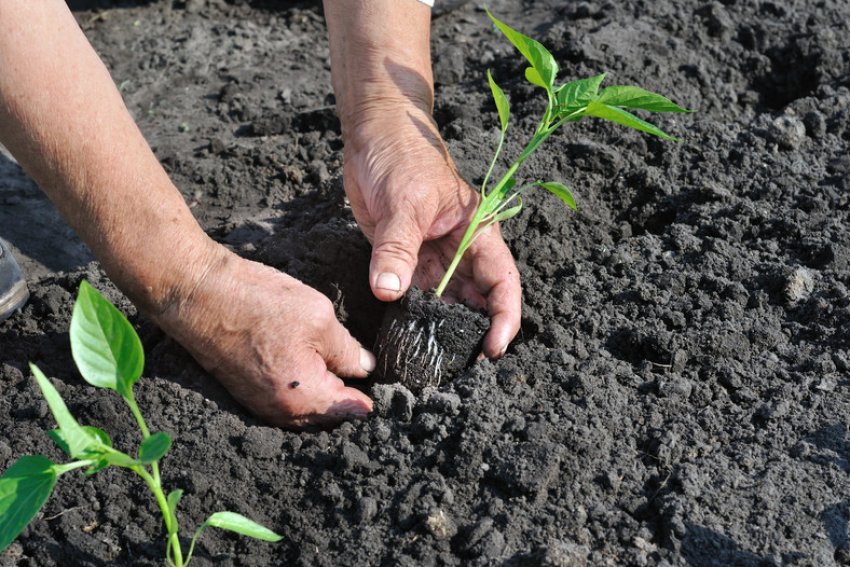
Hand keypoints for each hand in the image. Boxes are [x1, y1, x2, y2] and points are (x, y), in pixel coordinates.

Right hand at [154, 244, 373, 428]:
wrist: (196, 293)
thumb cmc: (257, 302)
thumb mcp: (318, 317)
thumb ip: (348, 350)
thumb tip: (366, 368)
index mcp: (304, 397)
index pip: (352, 411)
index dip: (373, 397)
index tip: (388, 386)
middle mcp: (281, 412)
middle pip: (330, 416)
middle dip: (350, 399)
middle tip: (368, 373)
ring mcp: (261, 405)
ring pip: (308, 410)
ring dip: (326, 394)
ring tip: (343, 368)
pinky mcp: (248, 392)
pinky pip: (287, 401)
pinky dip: (304, 390)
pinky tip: (313, 365)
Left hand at [342, 104, 521, 357]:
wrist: (373, 135)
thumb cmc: (401, 156)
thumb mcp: (404, 202)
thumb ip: (397, 248)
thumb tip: (389, 292)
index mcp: (478, 232)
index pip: (502, 283)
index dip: (505, 318)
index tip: (493, 349)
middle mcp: (461, 250)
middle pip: (478, 301)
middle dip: (473, 333)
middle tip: (457, 367)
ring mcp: (434, 257)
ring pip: (446, 303)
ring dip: (441, 329)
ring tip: (432, 360)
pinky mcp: (407, 259)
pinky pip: (414, 295)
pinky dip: (412, 316)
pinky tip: (406, 337)